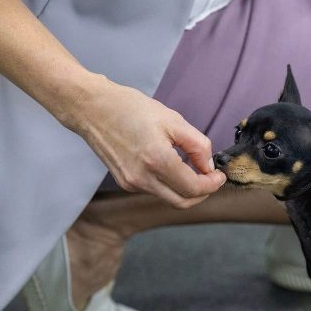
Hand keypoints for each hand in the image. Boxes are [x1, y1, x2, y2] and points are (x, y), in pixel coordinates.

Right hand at [66, 74, 225, 207]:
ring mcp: (131, 183)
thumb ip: (198, 145)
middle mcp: (142, 178)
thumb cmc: (129, 108)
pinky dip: (169, 184)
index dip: (212, 185)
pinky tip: (172, 166)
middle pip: (183, 202)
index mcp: (157, 161)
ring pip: (169, 198)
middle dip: (202, 193)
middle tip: (211, 178)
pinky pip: (154, 190)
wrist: (90, 108)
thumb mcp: (173, 120)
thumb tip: (209, 167)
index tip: (219, 175)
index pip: (194, 189)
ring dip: (185, 189)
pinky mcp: (125, 182)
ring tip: (192, 168)